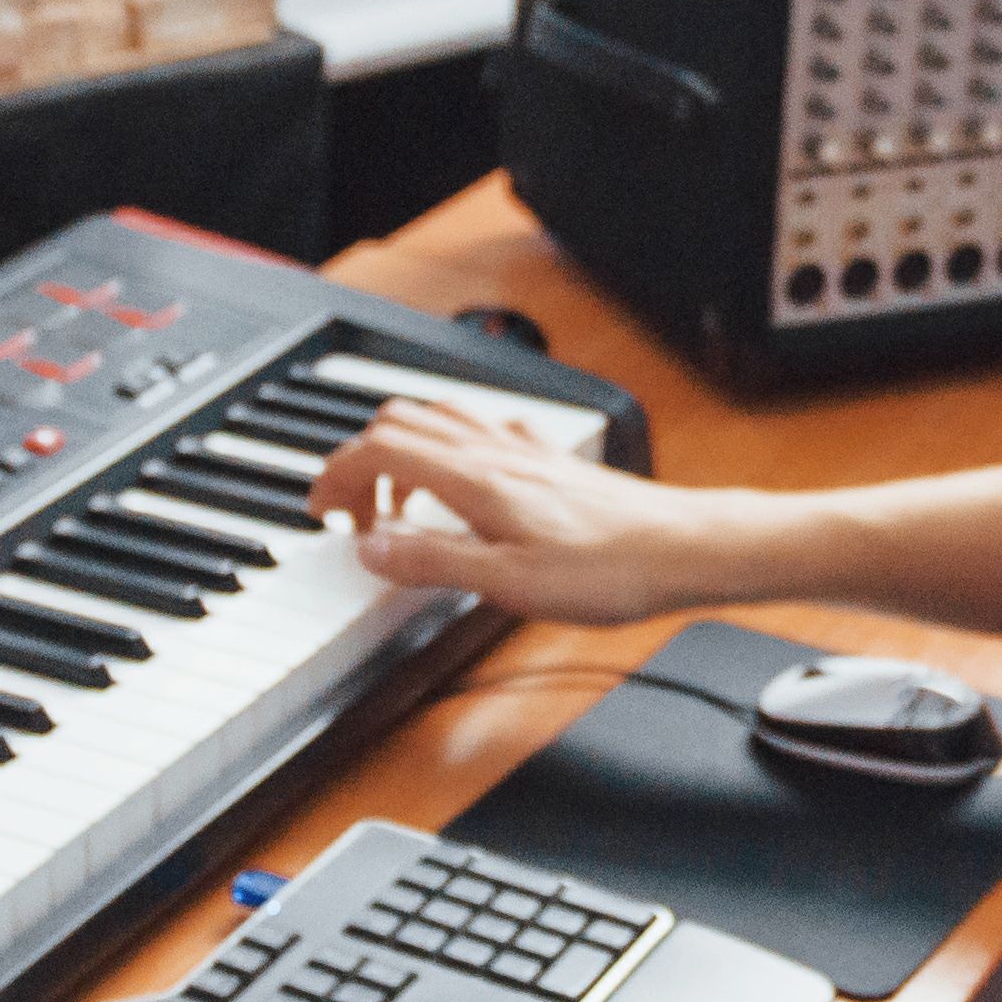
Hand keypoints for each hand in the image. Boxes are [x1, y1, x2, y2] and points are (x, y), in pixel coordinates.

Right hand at [305, 401, 770, 621]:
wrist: (683, 549)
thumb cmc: (607, 569)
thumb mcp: (505, 581)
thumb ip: (431, 560)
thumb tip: (369, 548)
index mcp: (473, 477)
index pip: (378, 447)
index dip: (335, 473)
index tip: (318, 509)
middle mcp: (495, 450)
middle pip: (399, 421)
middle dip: (358, 459)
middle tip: (352, 513)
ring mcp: (524, 450)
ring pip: (440, 419)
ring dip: (401, 451)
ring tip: (398, 503)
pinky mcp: (551, 461)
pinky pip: (485, 432)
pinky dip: (451, 451)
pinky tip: (466, 486)